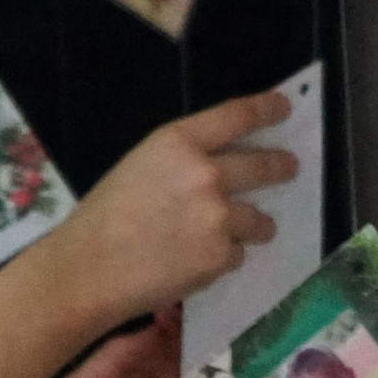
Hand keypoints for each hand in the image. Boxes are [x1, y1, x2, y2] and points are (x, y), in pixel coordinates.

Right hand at [32, 92, 299, 329]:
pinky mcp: (221, 256)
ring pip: (259, 219)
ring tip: (227, 234)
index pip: (237, 116)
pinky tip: (191, 262)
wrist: (89, 270)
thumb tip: (224, 165)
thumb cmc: (104, 217)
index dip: (266, 109)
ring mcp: (218, 216)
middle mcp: (206, 173)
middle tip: (289, 168)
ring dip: (253, 226)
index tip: (284, 107)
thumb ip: (182, 160)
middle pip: (264, 165)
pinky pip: (238, 253)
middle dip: (281, 167)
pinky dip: (222, 258)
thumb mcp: (140, 166)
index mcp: (178, 142)